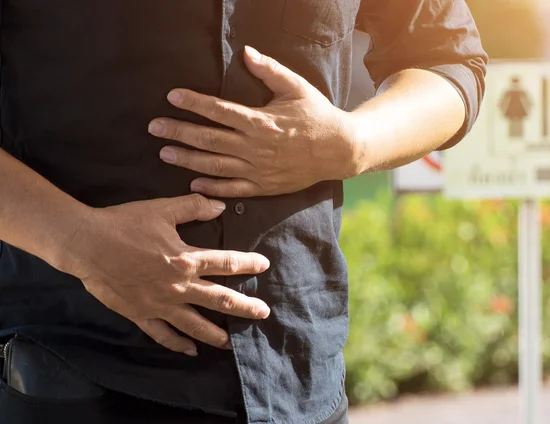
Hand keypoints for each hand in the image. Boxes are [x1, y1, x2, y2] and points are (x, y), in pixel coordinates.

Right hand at [64, 194, 270, 355]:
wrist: (86, 244)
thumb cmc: (124, 224)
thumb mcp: (162, 210)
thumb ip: (193, 208)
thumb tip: (220, 206)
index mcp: (186, 259)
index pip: (227, 263)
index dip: (248, 263)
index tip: (264, 265)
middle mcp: (178, 286)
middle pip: (220, 299)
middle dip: (245, 307)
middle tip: (263, 314)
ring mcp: (160, 304)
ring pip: (195, 324)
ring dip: (215, 334)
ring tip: (230, 342)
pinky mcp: (140, 314)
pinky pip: (162, 334)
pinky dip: (177, 344)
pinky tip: (190, 351)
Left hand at [148, 46, 361, 196]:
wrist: (339, 150)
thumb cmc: (318, 116)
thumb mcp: (297, 88)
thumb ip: (270, 71)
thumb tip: (246, 53)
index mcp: (261, 121)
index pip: (219, 110)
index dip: (194, 102)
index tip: (172, 97)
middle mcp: (256, 147)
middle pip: (209, 138)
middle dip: (179, 131)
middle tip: (154, 127)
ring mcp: (259, 169)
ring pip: (215, 164)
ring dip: (188, 159)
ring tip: (165, 153)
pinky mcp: (265, 186)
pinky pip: (234, 189)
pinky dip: (212, 187)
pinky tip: (194, 183)